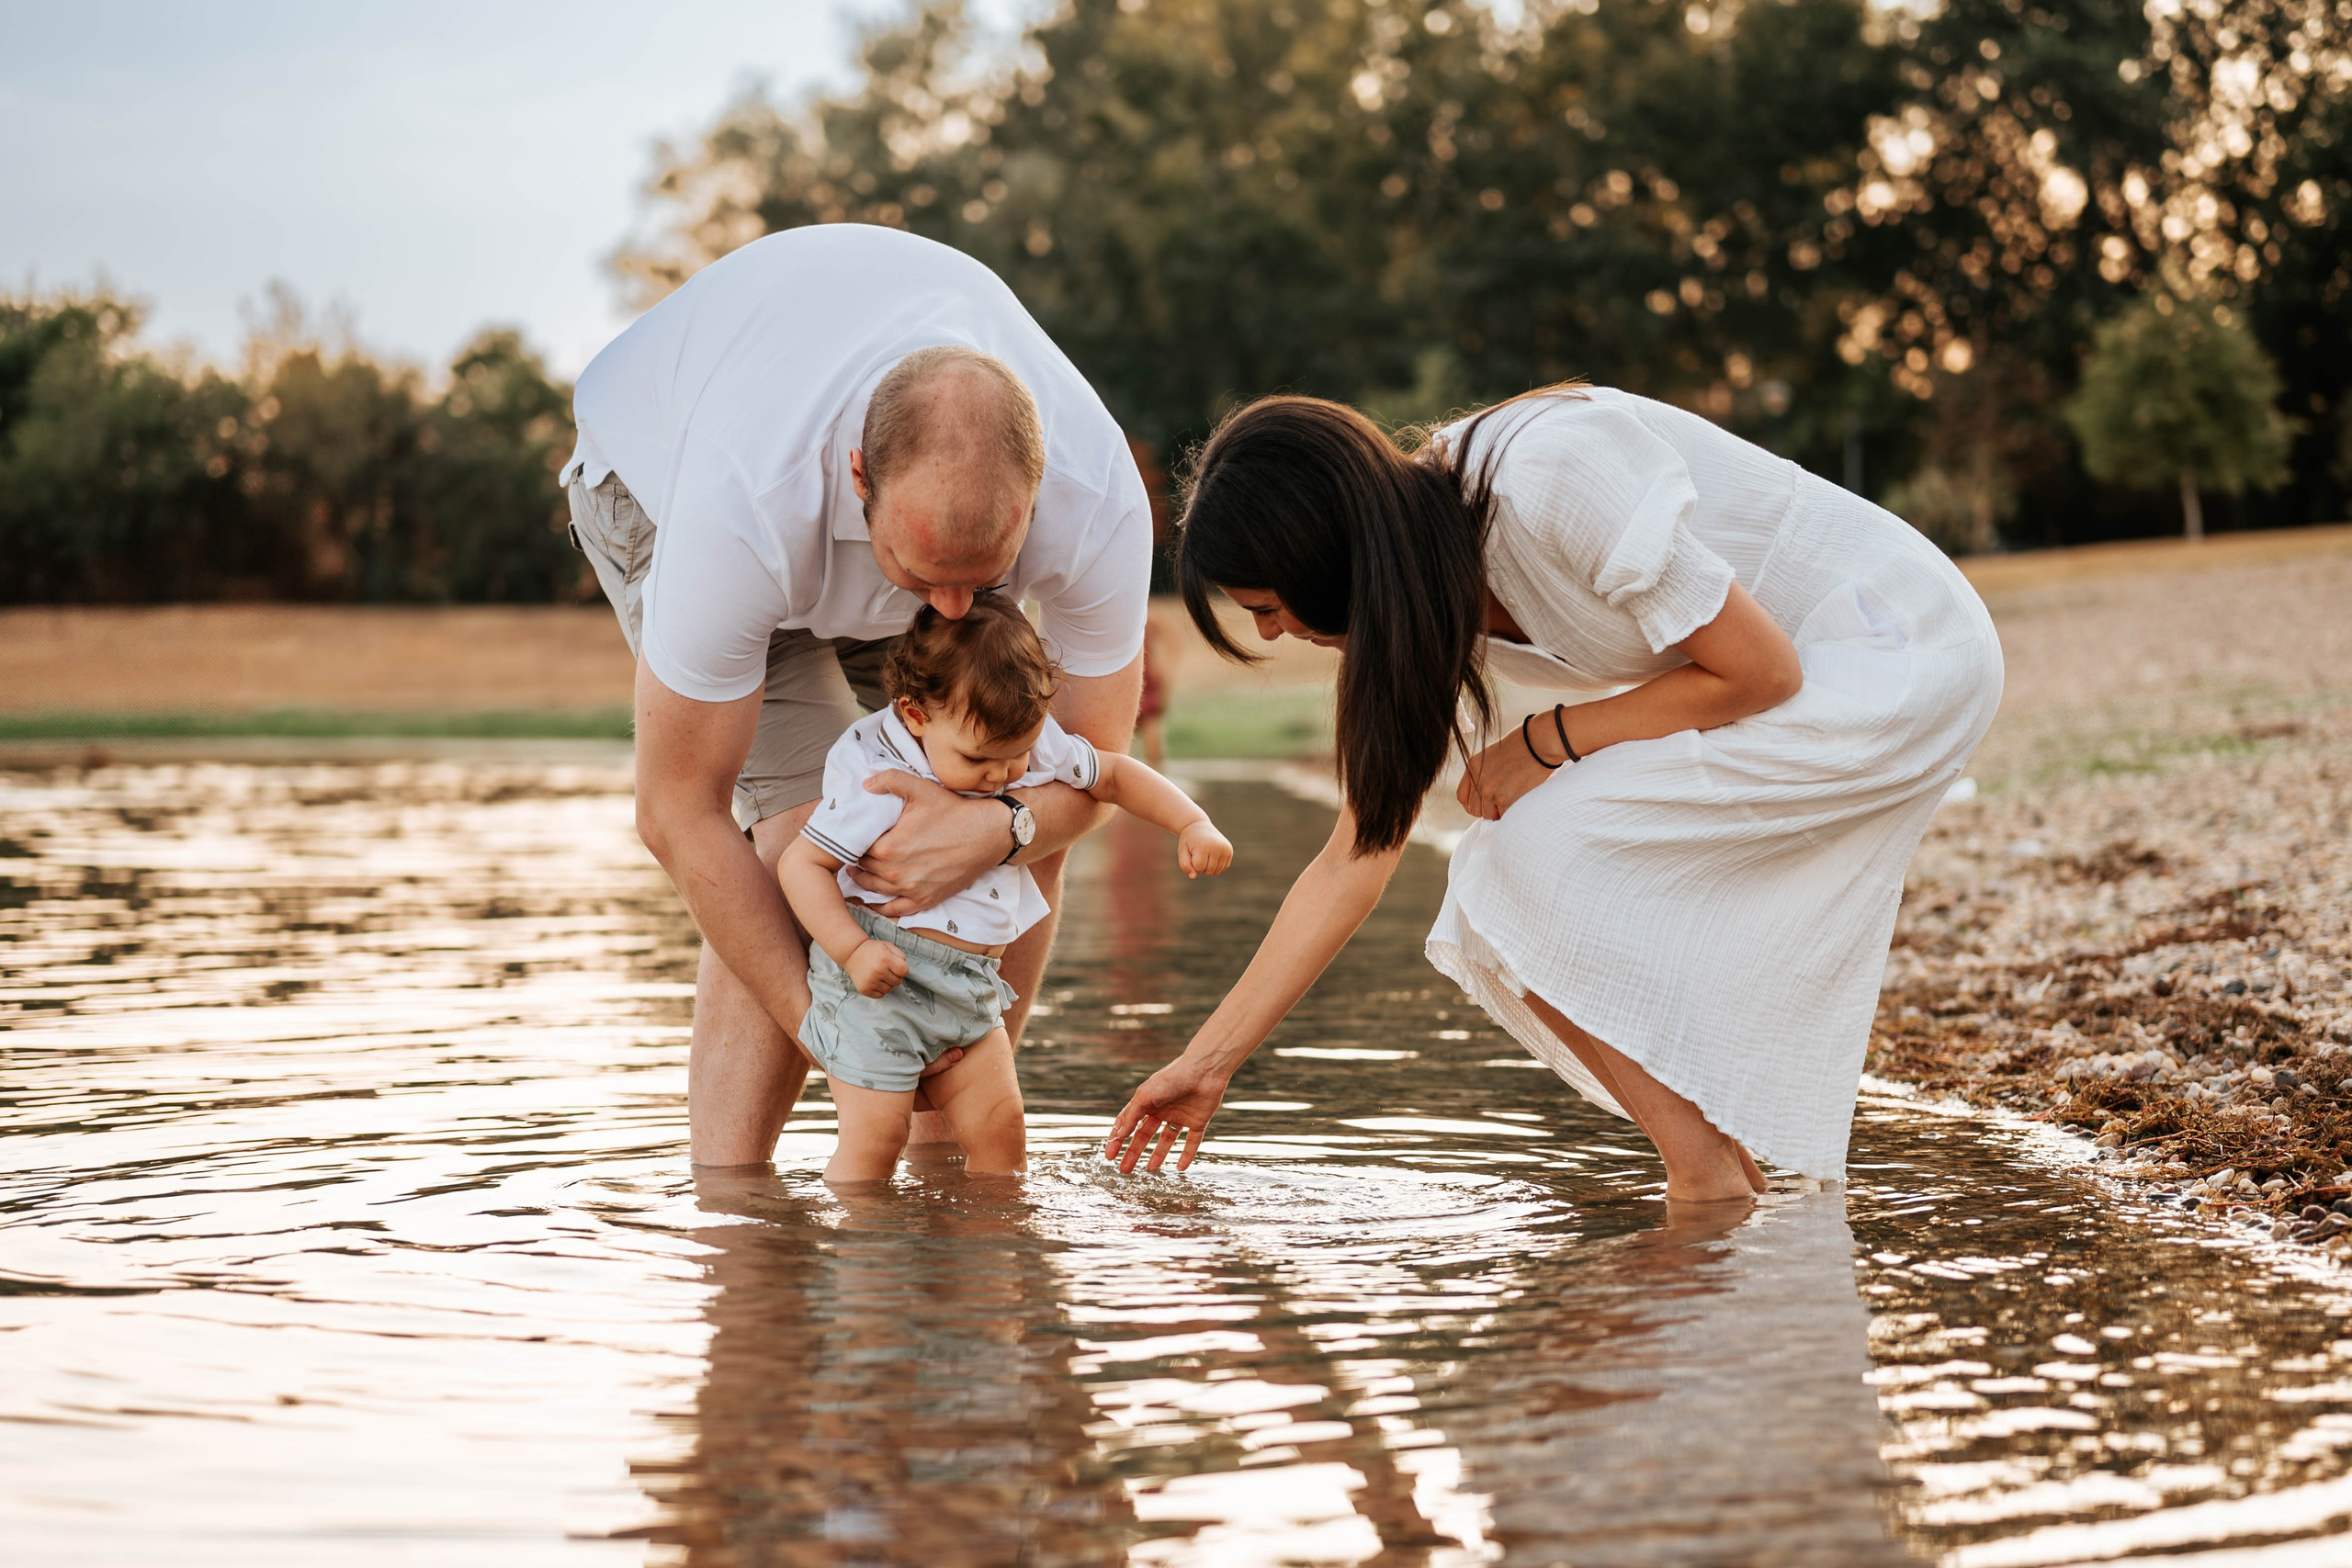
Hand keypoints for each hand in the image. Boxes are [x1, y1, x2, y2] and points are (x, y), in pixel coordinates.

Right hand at [845, 938, 909, 997]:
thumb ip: (900, 955)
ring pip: (890, 989)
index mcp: (885, 959)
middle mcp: (878, 971)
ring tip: (880, 975)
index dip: (902, 969)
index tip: (896, 966)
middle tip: (887, 970)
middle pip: (898, 981)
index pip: (904, 972)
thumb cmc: (872, 950)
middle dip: (895, 976)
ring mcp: (871, 982)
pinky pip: (880, 995)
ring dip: (888, 983)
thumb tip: (905, 970)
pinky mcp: (865, 989)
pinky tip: (875, 981)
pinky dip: (880, 989)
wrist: (852, 954)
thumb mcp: (887, 946)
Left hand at [846, 771, 1009, 915]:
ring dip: (862, 880)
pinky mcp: (925, 899)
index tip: (850, 835)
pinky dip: (880, 906)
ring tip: (856, 871)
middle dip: (856, 858)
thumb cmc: (955, 812)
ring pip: (873, 889)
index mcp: (889, 847)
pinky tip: (872, 900)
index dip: (851, 840)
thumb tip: (865, 784)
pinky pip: (894, 909)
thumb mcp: (921, 788)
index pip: (856, 847)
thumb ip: (890, 780)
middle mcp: (896, 873)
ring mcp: (911, 889)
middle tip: (852, 850)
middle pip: (862, 868)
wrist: (988, 835)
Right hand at [1103, 1053, 1229, 1172]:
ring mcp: (1180, 1116)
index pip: (1128, 1123)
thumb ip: (1132, 1116)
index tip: (1109, 1155)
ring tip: (1150, 1170)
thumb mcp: (1145, 1096)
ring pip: (1167, 1140)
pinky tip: (1180, 1168)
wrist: (1203, 1071)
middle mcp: (1162, 1109)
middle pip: (1145, 1135)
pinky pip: (1192, 1141)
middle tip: (1124, 1169)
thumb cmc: (1171, 1078)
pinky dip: (1187, 1155)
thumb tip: (1119, 1135)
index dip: (1118, 1139)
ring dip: (1158, 1155)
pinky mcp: (1198, 1121)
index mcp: (1147, 1101)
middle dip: (1134, 1152)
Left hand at [1176, 820, 1232, 877]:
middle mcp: (1217, 847)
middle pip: (1209, 871)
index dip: (1193, 864)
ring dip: (1209, 867)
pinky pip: (1224, 867)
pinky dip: (1216, 865)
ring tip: (1204, 855)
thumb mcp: (1182, 852)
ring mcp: (1225, 848)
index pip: (1199, 868)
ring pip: (1217, 871)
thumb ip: (1185, 865)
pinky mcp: (1230, 850)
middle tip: (1198, 854)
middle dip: (1201, 867)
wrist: (1198, 826)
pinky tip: (1211, 856)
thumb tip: (1193, 877)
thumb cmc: (1188, 841)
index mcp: (1205, 846)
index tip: (1192, 853)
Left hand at [1454, 721, 1558, 821]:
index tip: (1485, 804)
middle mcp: (1477, 780)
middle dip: (1488, 809)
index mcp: (1472, 767)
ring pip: (1488, 816)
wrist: (1539, 743)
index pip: (1462, 797)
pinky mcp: (1505, 800)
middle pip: (1474, 809)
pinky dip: (1511, 814)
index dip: (1474, 803)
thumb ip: (1485, 774)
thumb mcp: (1494, 755)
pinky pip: (1503, 817)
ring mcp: (1490, 791)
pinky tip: (1519, 804)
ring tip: (1513, 801)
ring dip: (1499, 813)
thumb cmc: (1524, 745)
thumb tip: (1487, 795)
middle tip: (1503, 803)